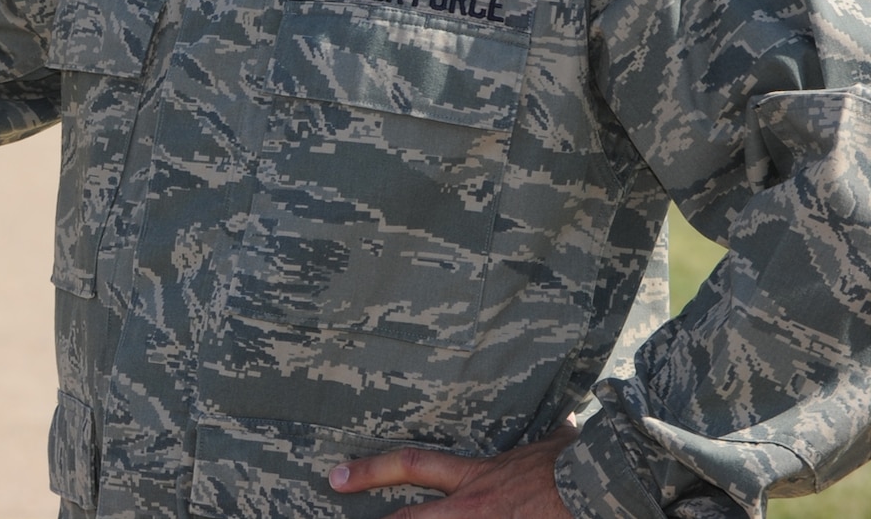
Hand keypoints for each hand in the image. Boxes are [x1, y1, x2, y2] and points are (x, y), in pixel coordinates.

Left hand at [329, 424, 575, 516]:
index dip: (369, 472)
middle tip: (346, 514)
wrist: (599, 489)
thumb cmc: (576, 465)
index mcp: (474, 477)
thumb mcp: (551, 445)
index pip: (411, 466)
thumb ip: (549, 438)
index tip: (335, 477)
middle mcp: (472, 508)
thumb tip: (566, 425)